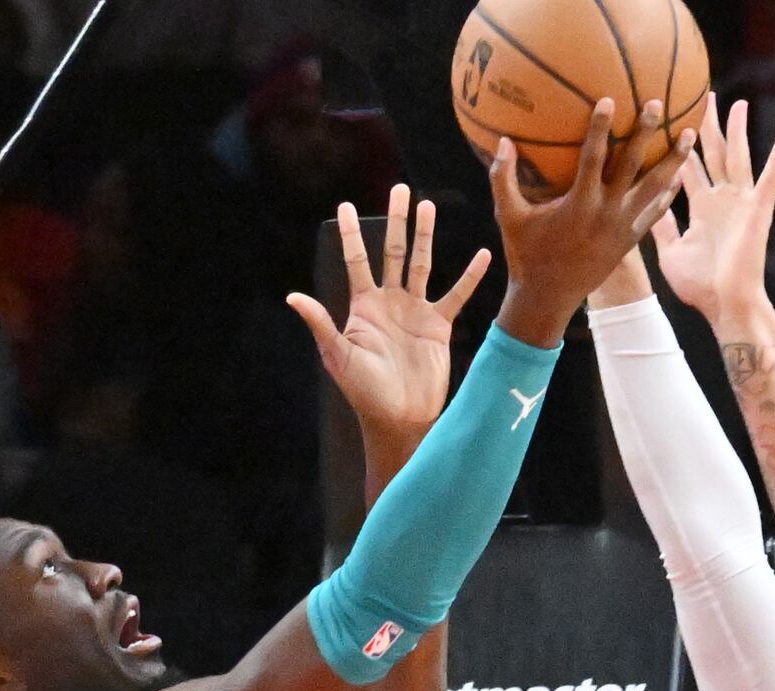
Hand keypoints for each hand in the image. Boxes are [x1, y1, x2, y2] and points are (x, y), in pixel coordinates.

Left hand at [286, 186, 490, 458]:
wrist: (398, 417)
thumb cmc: (363, 391)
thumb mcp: (338, 356)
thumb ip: (321, 324)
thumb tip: (293, 296)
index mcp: (364, 306)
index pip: (356, 260)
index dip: (352, 234)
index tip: (346, 205)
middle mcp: (390, 302)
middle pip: (393, 252)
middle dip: (395, 221)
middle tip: (398, 189)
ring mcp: (415, 311)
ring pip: (421, 264)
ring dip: (425, 235)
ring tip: (427, 205)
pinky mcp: (438, 325)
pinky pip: (456, 294)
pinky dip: (469, 276)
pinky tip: (481, 255)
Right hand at [490, 103, 692, 347]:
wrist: (549, 299)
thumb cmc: (527, 256)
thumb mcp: (509, 218)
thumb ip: (503, 179)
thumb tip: (501, 141)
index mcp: (578, 205)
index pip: (592, 159)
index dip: (600, 128)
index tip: (609, 99)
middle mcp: (605, 214)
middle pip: (631, 166)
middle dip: (645, 133)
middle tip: (658, 103)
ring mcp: (622, 228)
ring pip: (654, 188)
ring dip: (673, 161)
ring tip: (689, 135)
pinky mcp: (630, 241)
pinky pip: (655, 214)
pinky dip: (669, 194)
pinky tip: (680, 176)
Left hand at [647, 100, 774, 335]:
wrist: (726, 305)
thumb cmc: (699, 285)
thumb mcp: (671, 251)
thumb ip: (661, 224)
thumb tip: (646, 204)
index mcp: (702, 206)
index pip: (688, 165)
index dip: (679, 143)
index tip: (670, 118)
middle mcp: (721, 198)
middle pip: (713, 152)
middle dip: (707, 124)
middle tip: (702, 96)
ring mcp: (741, 201)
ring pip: (738, 155)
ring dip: (738, 129)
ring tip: (736, 104)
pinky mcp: (759, 209)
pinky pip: (772, 177)